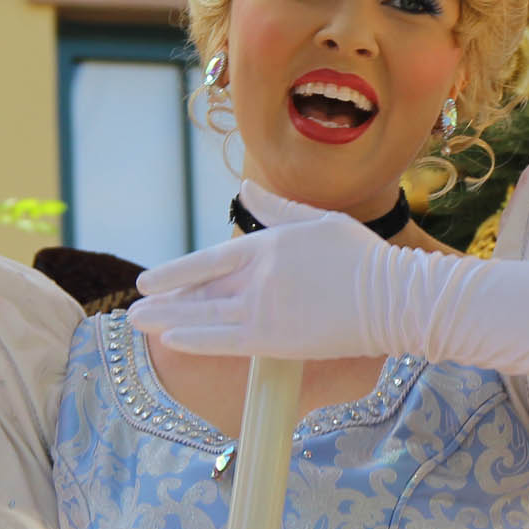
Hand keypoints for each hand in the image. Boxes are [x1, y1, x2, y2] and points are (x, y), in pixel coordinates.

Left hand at [132, 211, 405, 361]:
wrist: (396, 297)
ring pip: (205, 315)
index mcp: (268, 245)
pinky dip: (196, 339)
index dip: (176, 271)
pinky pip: (225, 340)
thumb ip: (276, 209)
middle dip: (165, 299)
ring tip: (138, 323)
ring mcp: (264, 308)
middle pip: (201, 291)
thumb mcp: (318, 221)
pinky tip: (170, 340)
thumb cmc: (363, 258)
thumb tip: (246, 187)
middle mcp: (259, 276)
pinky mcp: (276, 338)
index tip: (148, 279)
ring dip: (168, 319)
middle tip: (133, 307)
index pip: (209, 260)